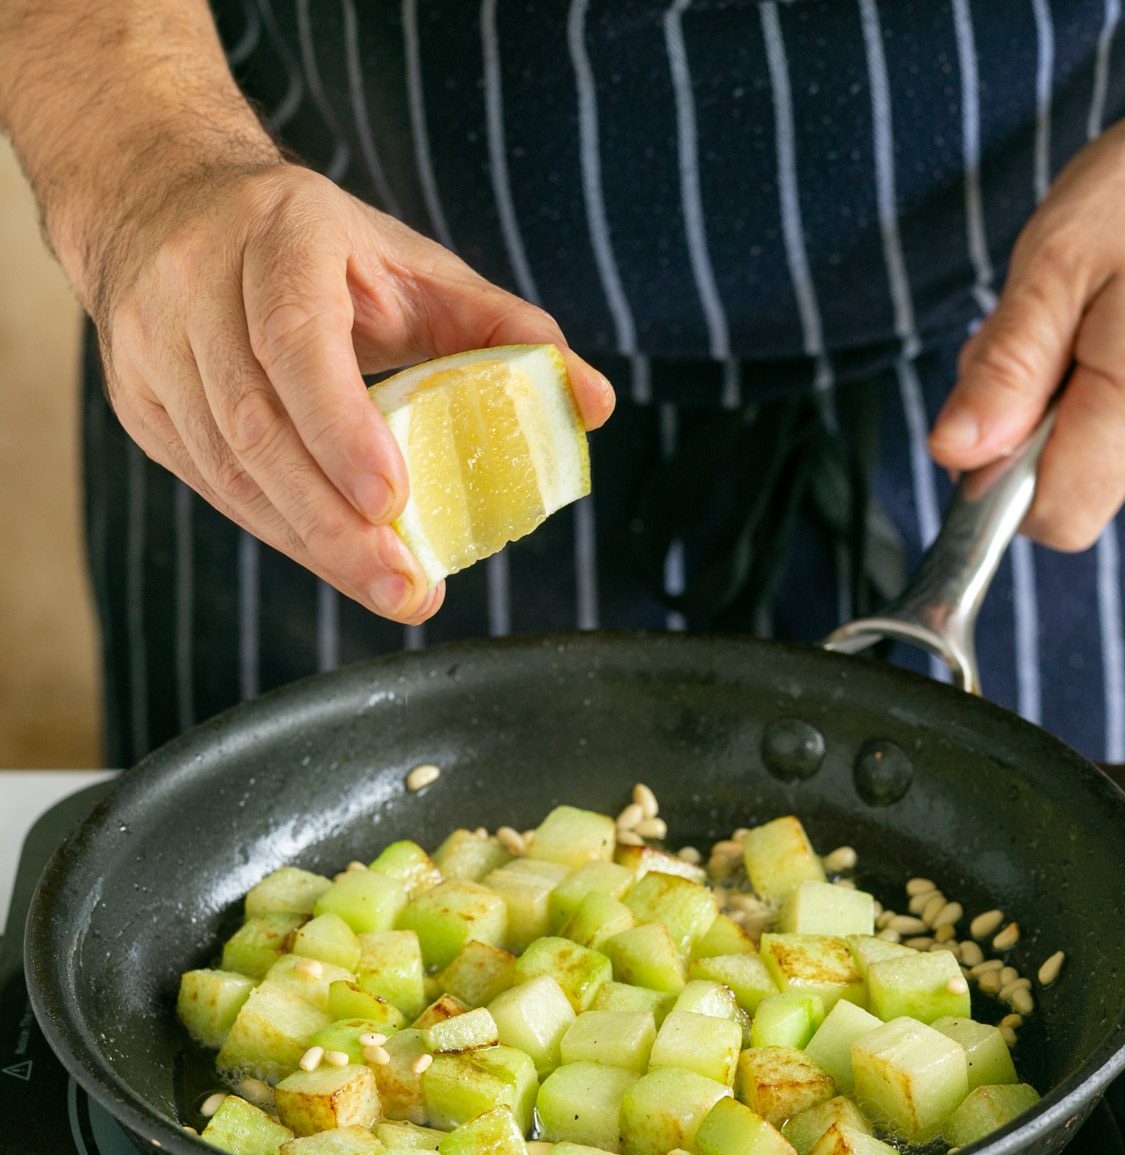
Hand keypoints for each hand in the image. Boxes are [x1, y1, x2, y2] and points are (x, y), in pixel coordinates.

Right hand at [90, 162, 614, 620]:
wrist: (168, 203)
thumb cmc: (316, 245)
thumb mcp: (414, 264)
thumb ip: (506, 329)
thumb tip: (593, 402)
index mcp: (277, 236)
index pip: (294, 338)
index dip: (339, 425)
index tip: (390, 500)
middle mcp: (196, 287)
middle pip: (255, 427)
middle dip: (333, 525)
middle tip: (405, 588)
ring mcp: (154, 348)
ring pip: (227, 469)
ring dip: (309, 543)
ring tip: (384, 588)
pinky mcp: (139, 402)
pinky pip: (211, 485)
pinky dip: (278, 530)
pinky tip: (332, 558)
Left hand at [928, 76, 1124, 550]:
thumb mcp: (1056, 262)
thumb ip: (1006, 367)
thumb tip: (955, 454)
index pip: (1057, 514)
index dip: (1003, 486)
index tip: (989, 419)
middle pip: (1071, 483)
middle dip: (1026, 427)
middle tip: (1037, 333)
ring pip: (1093, 450)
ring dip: (1059, 397)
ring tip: (1081, 311)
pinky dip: (1096, 383)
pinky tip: (1110, 320)